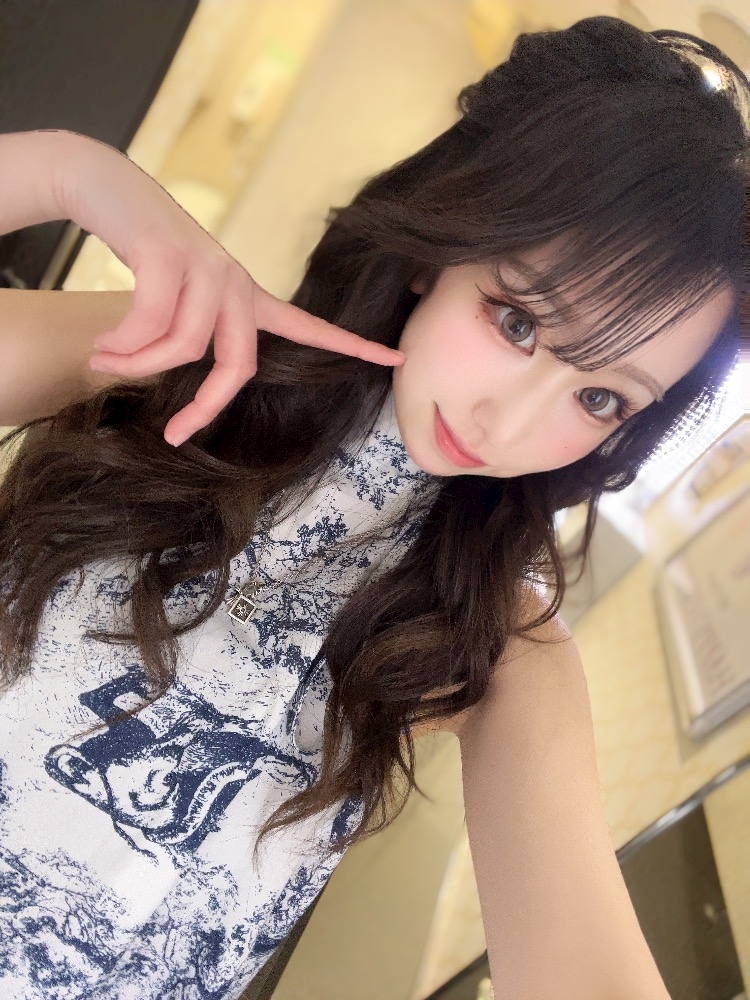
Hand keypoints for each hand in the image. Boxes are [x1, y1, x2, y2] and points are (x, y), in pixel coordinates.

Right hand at [53, 131, 405, 446]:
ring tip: (105, 356)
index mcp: (247, 296)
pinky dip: (122, 343)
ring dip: (137, 363)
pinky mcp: (172, 257)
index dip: (351, 346)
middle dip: (204, 408)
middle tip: (172, 433)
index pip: (307, 326)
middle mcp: (236, 281)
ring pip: (183, 348)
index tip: (398, 359)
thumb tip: (152, 372)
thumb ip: (183, 336)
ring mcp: (207, 267)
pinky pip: (150, 325)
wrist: (104, 187)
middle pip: (238, 366)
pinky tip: (101, 343)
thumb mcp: (173, 300)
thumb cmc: (140, 252)